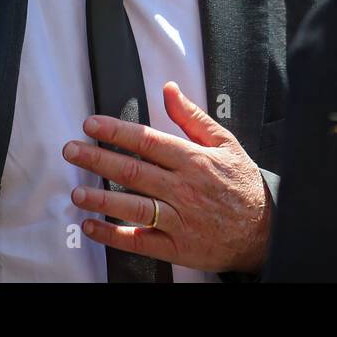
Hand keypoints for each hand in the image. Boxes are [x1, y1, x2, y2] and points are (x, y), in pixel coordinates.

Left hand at [62, 81, 271, 273]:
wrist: (265, 230)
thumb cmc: (242, 184)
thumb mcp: (225, 143)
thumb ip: (192, 117)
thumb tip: (169, 90)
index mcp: (194, 160)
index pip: (147, 141)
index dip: (116, 131)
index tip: (91, 125)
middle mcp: (184, 189)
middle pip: (134, 171)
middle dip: (98, 159)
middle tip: (72, 151)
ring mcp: (180, 220)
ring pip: (134, 207)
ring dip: (102, 199)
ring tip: (78, 191)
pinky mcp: (177, 247)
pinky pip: (140, 240)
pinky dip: (113, 235)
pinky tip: (92, 227)